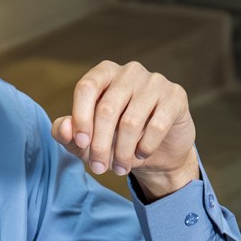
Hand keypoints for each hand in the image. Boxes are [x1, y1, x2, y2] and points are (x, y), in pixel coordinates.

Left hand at [52, 60, 197, 199]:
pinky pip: (156, 126)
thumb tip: (64, 129)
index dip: (81, 117)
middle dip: (100, 145)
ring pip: (131, 122)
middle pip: (107, 108)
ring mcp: (154, 81)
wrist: (156, 151)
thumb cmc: (115, 140)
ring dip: (122, 153)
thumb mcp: (86, 141)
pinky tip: (142, 154)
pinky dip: (145, 148)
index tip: (81, 144)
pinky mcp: (175, 96)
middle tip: (99, 168)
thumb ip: (68, 134)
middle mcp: (129, 72)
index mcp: (104, 74)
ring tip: (121, 168)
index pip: (87, 87)